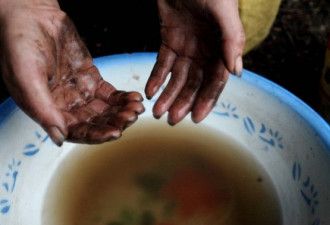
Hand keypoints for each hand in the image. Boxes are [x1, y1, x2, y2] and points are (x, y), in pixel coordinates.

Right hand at [0, 1, 143, 144]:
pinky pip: (109, 94)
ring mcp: (79, 92)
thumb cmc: (20, 44)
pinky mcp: (90, 78)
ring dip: (121, 111)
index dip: (96, 135)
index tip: (115, 133)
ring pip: (104, 110)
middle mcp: (65, 105)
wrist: (32, 15)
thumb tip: (59, 138)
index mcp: (48, 111)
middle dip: (114, 123)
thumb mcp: (27, 78)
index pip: (76, 132)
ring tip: (136, 108)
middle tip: (130, 118)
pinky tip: (134, 98)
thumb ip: (43, 109)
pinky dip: (122, 98)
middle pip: (94, 123)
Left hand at [145, 0, 244, 124]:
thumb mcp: (223, 11)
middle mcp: (205, 50)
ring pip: (177, 77)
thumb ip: (232, 40)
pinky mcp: (170, 39)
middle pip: (194, 83)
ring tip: (158, 111)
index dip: (206, 99)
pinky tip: (150, 91)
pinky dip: (157, 77)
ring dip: (168, 94)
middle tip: (171, 119)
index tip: (196, 118)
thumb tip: (236, 72)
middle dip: (183, 101)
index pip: (215, 80)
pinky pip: (163, 62)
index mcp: (222, 47)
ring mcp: (187, 46)